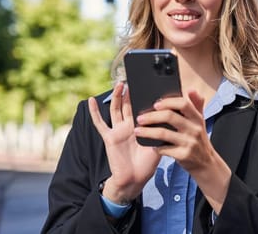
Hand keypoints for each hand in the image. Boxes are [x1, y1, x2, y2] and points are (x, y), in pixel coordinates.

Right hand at [88, 81, 159, 204]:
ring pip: (116, 109)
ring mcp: (118, 131)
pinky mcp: (109, 137)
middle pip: (129, 105)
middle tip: (134, 78)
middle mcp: (129, 126)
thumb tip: (167, 114)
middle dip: (131, 92)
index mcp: (142, 127)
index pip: (143, 107)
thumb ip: (160, 130)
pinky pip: (100, 123)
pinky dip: (94, 112)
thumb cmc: (147, 164)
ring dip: (117, 96)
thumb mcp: (158, 144)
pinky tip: (90, 100)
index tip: (150, 83)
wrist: (135, 180)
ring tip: (120, 84)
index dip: (144, 96)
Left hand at [134, 90, 230, 211]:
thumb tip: (190, 89)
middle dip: (152, 116)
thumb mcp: (200, 122)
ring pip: (164, 133)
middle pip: (170, 117)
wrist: (206, 164)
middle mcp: (195, 129)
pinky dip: (155, 147)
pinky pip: (164, 149)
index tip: (155, 104)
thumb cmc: (199, 139)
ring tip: (137, 130)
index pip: (183, 104)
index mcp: (197, 118)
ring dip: (147, 131)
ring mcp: (189, 143)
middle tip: (139, 118)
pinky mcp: (183, 156)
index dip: (168, 102)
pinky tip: (150, 145)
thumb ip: (196, 105)